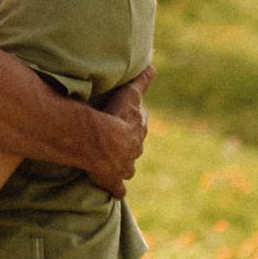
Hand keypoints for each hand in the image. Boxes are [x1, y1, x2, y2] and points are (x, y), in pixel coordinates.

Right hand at [76, 73, 148, 199]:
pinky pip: (117, 188)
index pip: (140, 123)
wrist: (104, 144)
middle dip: (129, 144)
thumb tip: (153, 66)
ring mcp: (125, 167)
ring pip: (128, 167)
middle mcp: (135, 149)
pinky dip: (117, 189)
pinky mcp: (113, 181)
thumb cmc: (115, 116)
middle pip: (134, 145)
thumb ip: (142, 81)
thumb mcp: (130, 94)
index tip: (128, 119)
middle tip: (117, 140)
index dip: (134, 121)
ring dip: (123, 166)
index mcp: (138, 129)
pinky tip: (116, 191)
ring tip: (113, 163)